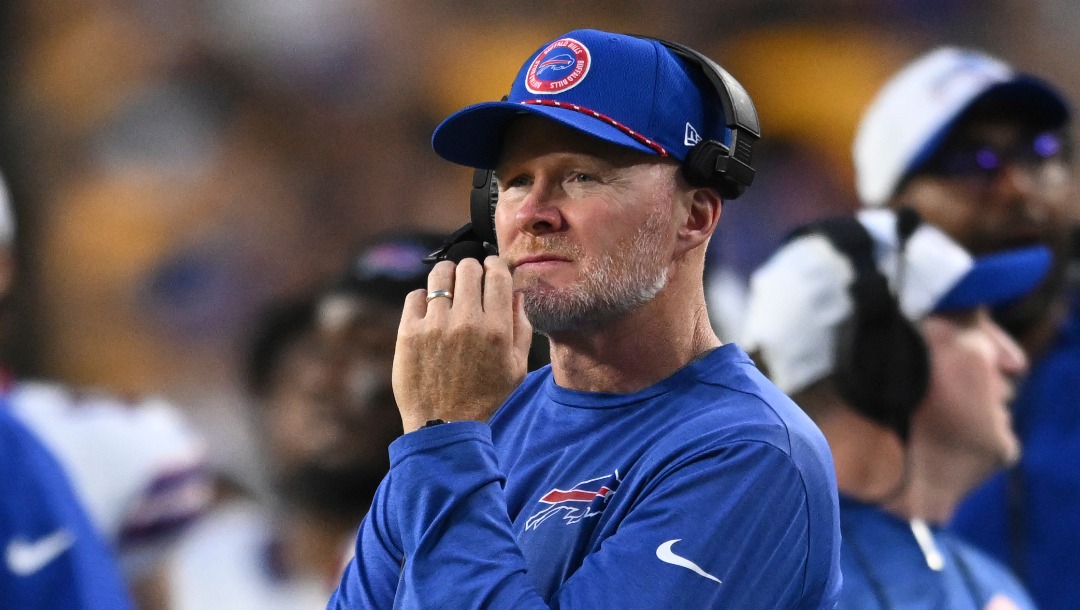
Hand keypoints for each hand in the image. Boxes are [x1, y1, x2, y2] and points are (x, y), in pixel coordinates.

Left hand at [393, 256, 532, 432]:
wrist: (444, 424)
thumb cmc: (485, 395)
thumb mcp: (517, 366)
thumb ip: (521, 326)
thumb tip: (515, 292)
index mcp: (496, 329)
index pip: (496, 274)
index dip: (494, 264)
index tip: (491, 267)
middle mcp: (466, 322)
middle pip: (468, 268)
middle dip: (471, 269)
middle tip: (470, 280)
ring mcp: (434, 326)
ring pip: (439, 275)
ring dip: (447, 277)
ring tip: (448, 289)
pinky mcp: (408, 333)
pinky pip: (416, 295)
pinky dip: (424, 298)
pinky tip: (430, 311)